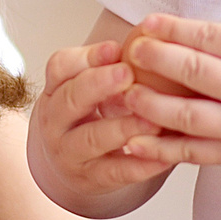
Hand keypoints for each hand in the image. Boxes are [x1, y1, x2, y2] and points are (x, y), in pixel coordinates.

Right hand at [34, 38, 173, 202]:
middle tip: (128, 74)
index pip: (60, 67)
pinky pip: (115, 172)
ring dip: (122, 128)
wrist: (72, 163)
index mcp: (57, 89)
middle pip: (70, 99)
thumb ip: (112, 65)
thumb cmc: (90, 115)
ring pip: (92, 138)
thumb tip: (151, 40)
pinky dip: (141, 164)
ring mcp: (70, 152)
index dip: (87, 57)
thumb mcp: (91, 86)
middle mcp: (57, 120)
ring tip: (152, 120)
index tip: (115, 49)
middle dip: (99, 85)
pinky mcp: (91, 179)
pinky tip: (164, 156)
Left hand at [119, 12, 220, 168]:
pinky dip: (161, 149)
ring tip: (127, 95)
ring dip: (151, 105)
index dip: (175, 29)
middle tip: (131, 52)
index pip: (210, 38)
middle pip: (195, 72)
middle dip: (157, 59)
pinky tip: (134, 143)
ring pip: (188, 116)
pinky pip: (193, 152)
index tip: (148, 23)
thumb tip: (177, 30)